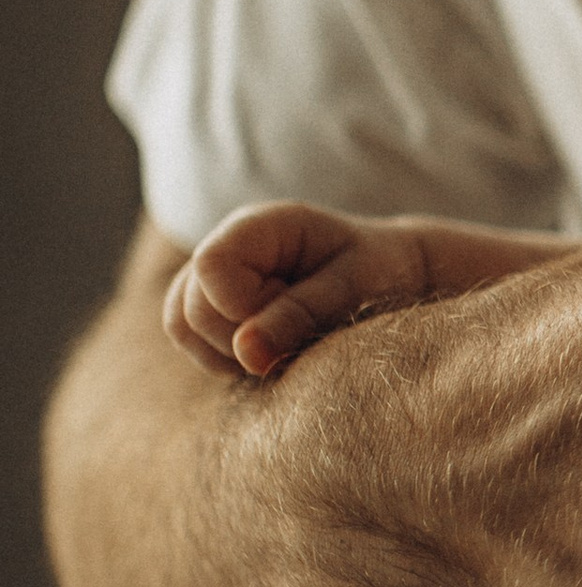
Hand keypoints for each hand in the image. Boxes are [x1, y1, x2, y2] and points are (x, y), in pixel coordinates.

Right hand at [163, 201, 438, 379]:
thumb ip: (301, 316)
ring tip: (288, 337)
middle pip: (190, 308)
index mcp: (262, 226)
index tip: (293, 315)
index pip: (211, 266)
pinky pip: (194, 346)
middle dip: (242, 335)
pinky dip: (228, 360)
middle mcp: (228, 247)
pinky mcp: (213, 309)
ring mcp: (214, 279)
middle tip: (300, 326)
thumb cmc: (382, 274)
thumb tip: (245, 352)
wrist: (394, 279)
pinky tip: (272, 348)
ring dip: (232, 352)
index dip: (242, 306)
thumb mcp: (354, 290)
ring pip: (183, 329)